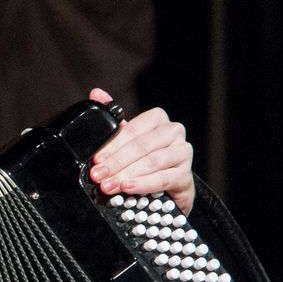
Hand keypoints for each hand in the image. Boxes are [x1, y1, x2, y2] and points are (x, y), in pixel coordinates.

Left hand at [87, 88, 195, 213]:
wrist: (167, 187)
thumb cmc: (143, 159)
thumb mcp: (126, 139)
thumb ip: (111, 118)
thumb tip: (95, 93)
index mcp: (157, 119)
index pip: (132, 130)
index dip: (113, 146)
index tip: (96, 159)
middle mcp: (173, 131)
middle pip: (141, 146)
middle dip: (116, 162)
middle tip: (98, 175)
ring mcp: (183, 152)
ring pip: (152, 162)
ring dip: (127, 174)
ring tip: (109, 185)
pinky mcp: (186, 174)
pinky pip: (163, 178)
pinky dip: (144, 184)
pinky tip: (129, 188)